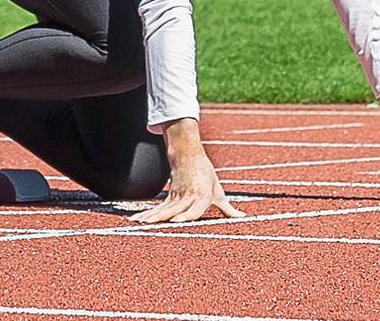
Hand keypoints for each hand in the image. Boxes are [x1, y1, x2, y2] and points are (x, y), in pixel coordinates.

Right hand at [130, 121, 244, 223]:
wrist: (189, 154)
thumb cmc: (206, 175)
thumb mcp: (218, 192)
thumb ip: (228, 209)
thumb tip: (244, 218)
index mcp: (202, 197)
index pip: (193, 209)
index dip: (185, 216)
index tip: (175, 222)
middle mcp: (188, 197)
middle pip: (173, 210)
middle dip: (161, 219)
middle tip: (150, 225)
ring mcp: (176, 197)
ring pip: (162, 209)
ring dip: (149, 217)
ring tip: (138, 224)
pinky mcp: (168, 197)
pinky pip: (157, 208)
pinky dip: (146, 214)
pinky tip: (136, 220)